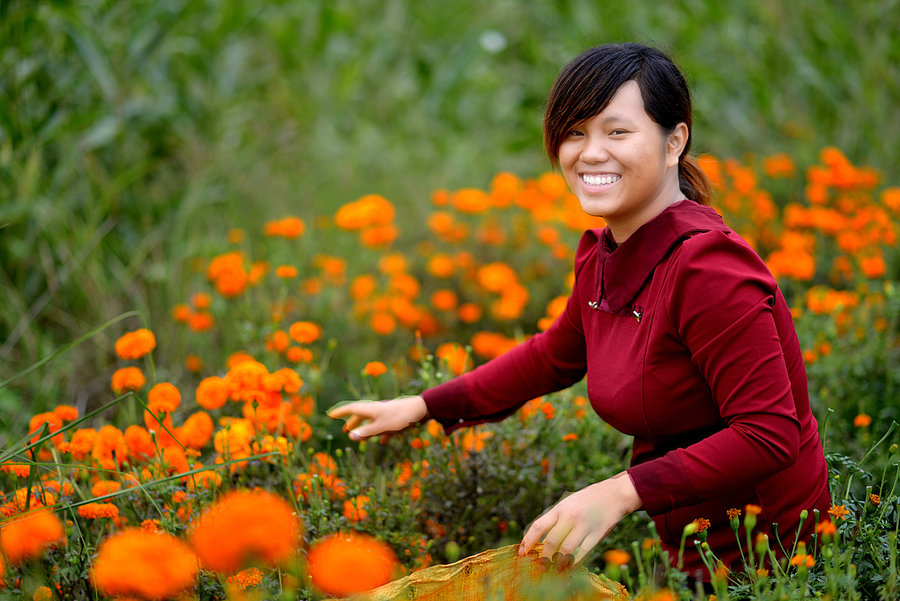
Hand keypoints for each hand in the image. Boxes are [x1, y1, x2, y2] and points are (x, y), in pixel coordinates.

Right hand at [327, 395, 427, 443]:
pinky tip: (383, 442)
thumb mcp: (381, 426)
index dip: (340, 412)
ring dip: (366, 429)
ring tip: (361, 438)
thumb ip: (366, 432)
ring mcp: (387, 414)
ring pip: (373, 421)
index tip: (330, 415)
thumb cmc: (399, 417)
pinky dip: (381, 433)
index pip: (352, 409)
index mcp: (371, 409)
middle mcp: (377, 410)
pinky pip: (385, 427)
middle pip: (362, 415)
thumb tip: (351, 436)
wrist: (421, 410)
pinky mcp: (396, 419)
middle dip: (353, 423)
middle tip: (346, 430)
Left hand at [518, 471, 641, 568]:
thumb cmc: (587, 501)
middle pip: (552, 541)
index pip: (538, 526)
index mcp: (559, 509)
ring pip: (567, 549)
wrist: (613, 494)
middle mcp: (570, 516)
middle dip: (544, 558)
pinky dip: (576, 562)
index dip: (528, 541)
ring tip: (557, 570)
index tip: (522, 553)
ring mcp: (584, 525)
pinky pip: (583, 552)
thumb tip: (541, 541)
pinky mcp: (597, 533)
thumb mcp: (568, 504)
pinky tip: (572, 566)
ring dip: (560, 563)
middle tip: (542, 567)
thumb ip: (556, 520)